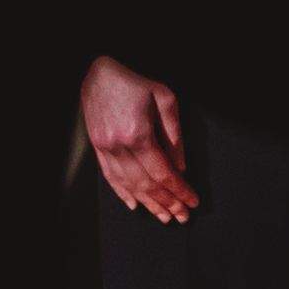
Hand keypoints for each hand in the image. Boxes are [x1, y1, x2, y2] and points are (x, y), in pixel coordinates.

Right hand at [82, 58, 194, 222]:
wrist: (98, 72)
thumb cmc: (134, 82)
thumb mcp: (165, 99)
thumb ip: (174, 134)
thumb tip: (180, 165)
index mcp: (138, 134)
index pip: (162, 172)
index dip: (179, 190)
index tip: (192, 201)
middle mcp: (119, 146)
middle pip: (146, 184)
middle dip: (166, 202)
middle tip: (181, 216)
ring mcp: (105, 148)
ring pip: (128, 184)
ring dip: (148, 203)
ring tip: (164, 216)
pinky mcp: (97, 147)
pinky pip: (110, 176)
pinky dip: (123, 193)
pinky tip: (135, 204)